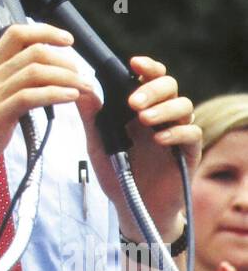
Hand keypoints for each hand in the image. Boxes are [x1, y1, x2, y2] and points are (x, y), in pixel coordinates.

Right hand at [0, 22, 86, 197]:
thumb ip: (5, 86)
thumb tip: (35, 81)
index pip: (15, 33)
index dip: (45, 31)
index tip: (66, 39)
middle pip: (32, 50)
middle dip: (64, 58)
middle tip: (80, 73)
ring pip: (35, 71)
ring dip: (66, 77)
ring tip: (83, 86)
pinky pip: (30, 97)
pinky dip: (55, 94)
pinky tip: (69, 98)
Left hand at [75, 55, 200, 241]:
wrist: (133, 208)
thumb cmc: (117, 172)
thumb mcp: (98, 143)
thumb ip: (91, 116)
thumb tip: (78, 86)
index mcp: (141, 107)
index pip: (151, 77)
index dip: (147, 66)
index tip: (134, 62)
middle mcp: (162, 115)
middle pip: (170, 85)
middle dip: (152, 89)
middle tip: (133, 103)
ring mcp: (177, 132)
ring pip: (184, 105)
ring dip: (164, 108)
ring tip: (144, 120)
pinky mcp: (188, 152)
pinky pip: (192, 133)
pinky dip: (176, 132)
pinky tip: (159, 139)